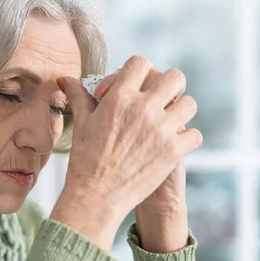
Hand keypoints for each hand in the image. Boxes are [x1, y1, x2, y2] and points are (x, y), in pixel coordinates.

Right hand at [95, 68, 193, 252]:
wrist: (96, 196)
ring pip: (190, 104)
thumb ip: (78, 96)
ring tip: (171, 122)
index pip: (141, 63)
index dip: (140, 72)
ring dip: (182, 112)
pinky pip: (195, 135)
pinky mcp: (172, 151)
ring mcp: (160, 129)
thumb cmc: (85, 161)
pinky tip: (175, 145)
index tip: (137, 85)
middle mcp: (143, 108)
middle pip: (175, 77)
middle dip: (170, 87)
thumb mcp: (82, 124)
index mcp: (119, 97)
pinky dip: (187, 140)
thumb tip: (64, 79)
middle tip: (164, 100)